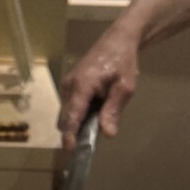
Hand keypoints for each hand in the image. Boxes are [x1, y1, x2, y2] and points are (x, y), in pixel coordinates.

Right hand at [58, 27, 139, 150]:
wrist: (118, 39)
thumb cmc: (123, 61)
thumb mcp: (125, 87)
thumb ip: (113, 110)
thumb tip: (107, 134)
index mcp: (82, 85)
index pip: (72, 116)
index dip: (70, 135)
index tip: (70, 150)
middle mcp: (69, 86)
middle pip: (64, 119)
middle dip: (72, 132)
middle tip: (89, 142)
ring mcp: (66, 86)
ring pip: (65, 114)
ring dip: (76, 123)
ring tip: (95, 122)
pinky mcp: (68, 86)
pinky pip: (68, 107)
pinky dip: (77, 115)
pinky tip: (92, 112)